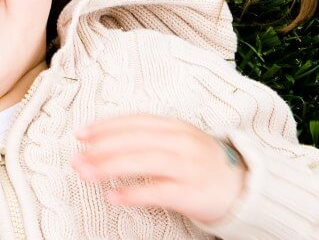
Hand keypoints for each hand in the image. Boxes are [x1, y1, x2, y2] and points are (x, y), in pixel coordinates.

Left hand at [71, 114, 246, 223]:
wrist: (243, 188)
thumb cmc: (201, 164)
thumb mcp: (179, 141)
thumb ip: (148, 137)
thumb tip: (103, 140)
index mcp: (176, 126)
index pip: (134, 121)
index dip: (106, 126)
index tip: (81, 134)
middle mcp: (182, 142)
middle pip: (134, 140)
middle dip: (101, 148)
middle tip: (76, 157)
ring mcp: (188, 167)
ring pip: (142, 162)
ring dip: (109, 167)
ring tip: (85, 173)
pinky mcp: (192, 193)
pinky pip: (158, 192)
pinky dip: (132, 193)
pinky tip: (112, 197)